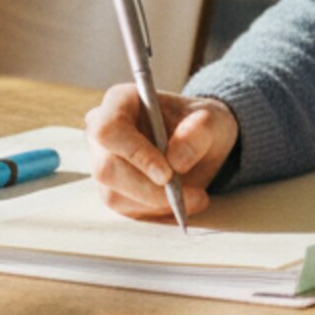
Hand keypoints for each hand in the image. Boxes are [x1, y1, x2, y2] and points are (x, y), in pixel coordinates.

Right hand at [84, 84, 239, 219]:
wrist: (199, 144)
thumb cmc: (199, 124)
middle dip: (151, 189)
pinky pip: (127, 210)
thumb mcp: (212, 121)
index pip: (109, 129)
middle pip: (107, 169)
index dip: (133, 153)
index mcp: (119, 102)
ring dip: (159, 204)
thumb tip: (176, 159)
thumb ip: (199, 132)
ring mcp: (102, 163)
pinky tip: (183, 203)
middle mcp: (102, 132)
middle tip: (194, 195)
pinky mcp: (112, 190)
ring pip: (115, 195)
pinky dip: (158, 212)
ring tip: (197, 198)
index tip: (166, 174)